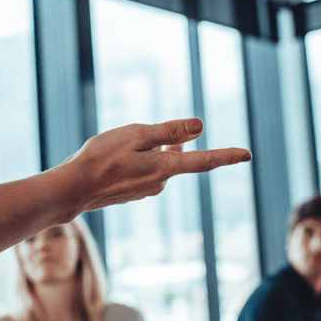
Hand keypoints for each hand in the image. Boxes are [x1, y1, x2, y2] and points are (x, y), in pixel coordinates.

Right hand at [61, 119, 250, 214]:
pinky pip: (145, 171)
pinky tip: (115, 158)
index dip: (226, 156)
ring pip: (159, 162)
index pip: (204, 161)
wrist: (73, 189)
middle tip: (144, 133)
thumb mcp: (137, 135)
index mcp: (164, 168)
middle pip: (177, 156)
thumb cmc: (101, 158)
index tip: (247, 155)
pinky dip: (137, 160)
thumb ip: (169, 131)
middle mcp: (160, 183)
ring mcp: (146, 190)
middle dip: (169, 142)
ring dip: (150, 150)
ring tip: (120, 145)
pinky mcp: (133, 193)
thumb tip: (199, 127)